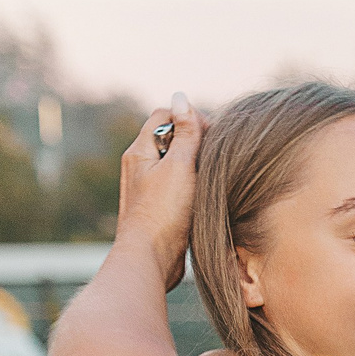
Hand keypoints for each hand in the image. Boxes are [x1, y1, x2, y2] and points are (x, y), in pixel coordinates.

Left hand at [114, 94, 204, 287]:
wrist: (151, 259)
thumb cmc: (164, 213)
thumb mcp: (180, 167)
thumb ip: (186, 132)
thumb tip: (181, 97)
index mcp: (139, 151)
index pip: (164, 116)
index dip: (190, 119)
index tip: (211, 138)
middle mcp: (140, 166)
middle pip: (171, 138)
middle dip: (196, 143)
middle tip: (215, 160)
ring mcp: (148, 188)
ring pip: (176, 163)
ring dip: (197, 167)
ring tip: (211, 181)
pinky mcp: (159, 208)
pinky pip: (178, 185)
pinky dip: (194, 186)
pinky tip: (206, 199)